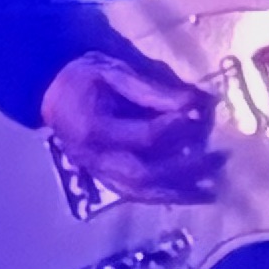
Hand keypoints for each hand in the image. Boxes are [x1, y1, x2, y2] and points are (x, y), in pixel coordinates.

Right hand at [40, 50, 218, 202]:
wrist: (50, 91)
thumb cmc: (85, 77)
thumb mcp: (115, 72)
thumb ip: (153, 90)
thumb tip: (196, 102)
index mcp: (94, 130)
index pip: (144, 137)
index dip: (176, 128)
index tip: (201, 114)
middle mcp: (95, 159)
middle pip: (144, 174)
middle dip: (184, 169)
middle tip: (219, 159)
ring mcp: (97, 172)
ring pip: (140, 192)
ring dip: (178, 192)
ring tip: (212, 189)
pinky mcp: (102, 178)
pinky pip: (134, 194)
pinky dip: (164, 196)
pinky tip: (191, 195)